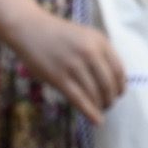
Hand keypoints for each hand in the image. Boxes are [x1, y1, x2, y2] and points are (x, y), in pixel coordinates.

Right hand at [10, 10, 125, 124]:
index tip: (118, 94)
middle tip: (107, 105)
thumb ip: (99, 53)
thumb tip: (112, 82)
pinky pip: (79, 99)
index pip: (119, 71)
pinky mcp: (58, 76)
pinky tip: (96, 121)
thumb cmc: (56, 33)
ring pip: (95, 94)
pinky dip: (90, 113)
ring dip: (100, 107)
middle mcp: (90, 52)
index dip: (120, 87)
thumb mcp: (84, 36)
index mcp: (99, 41)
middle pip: (108, 85)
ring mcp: (73, 64)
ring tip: (98, 111)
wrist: (27, 27)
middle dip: (110, 99)